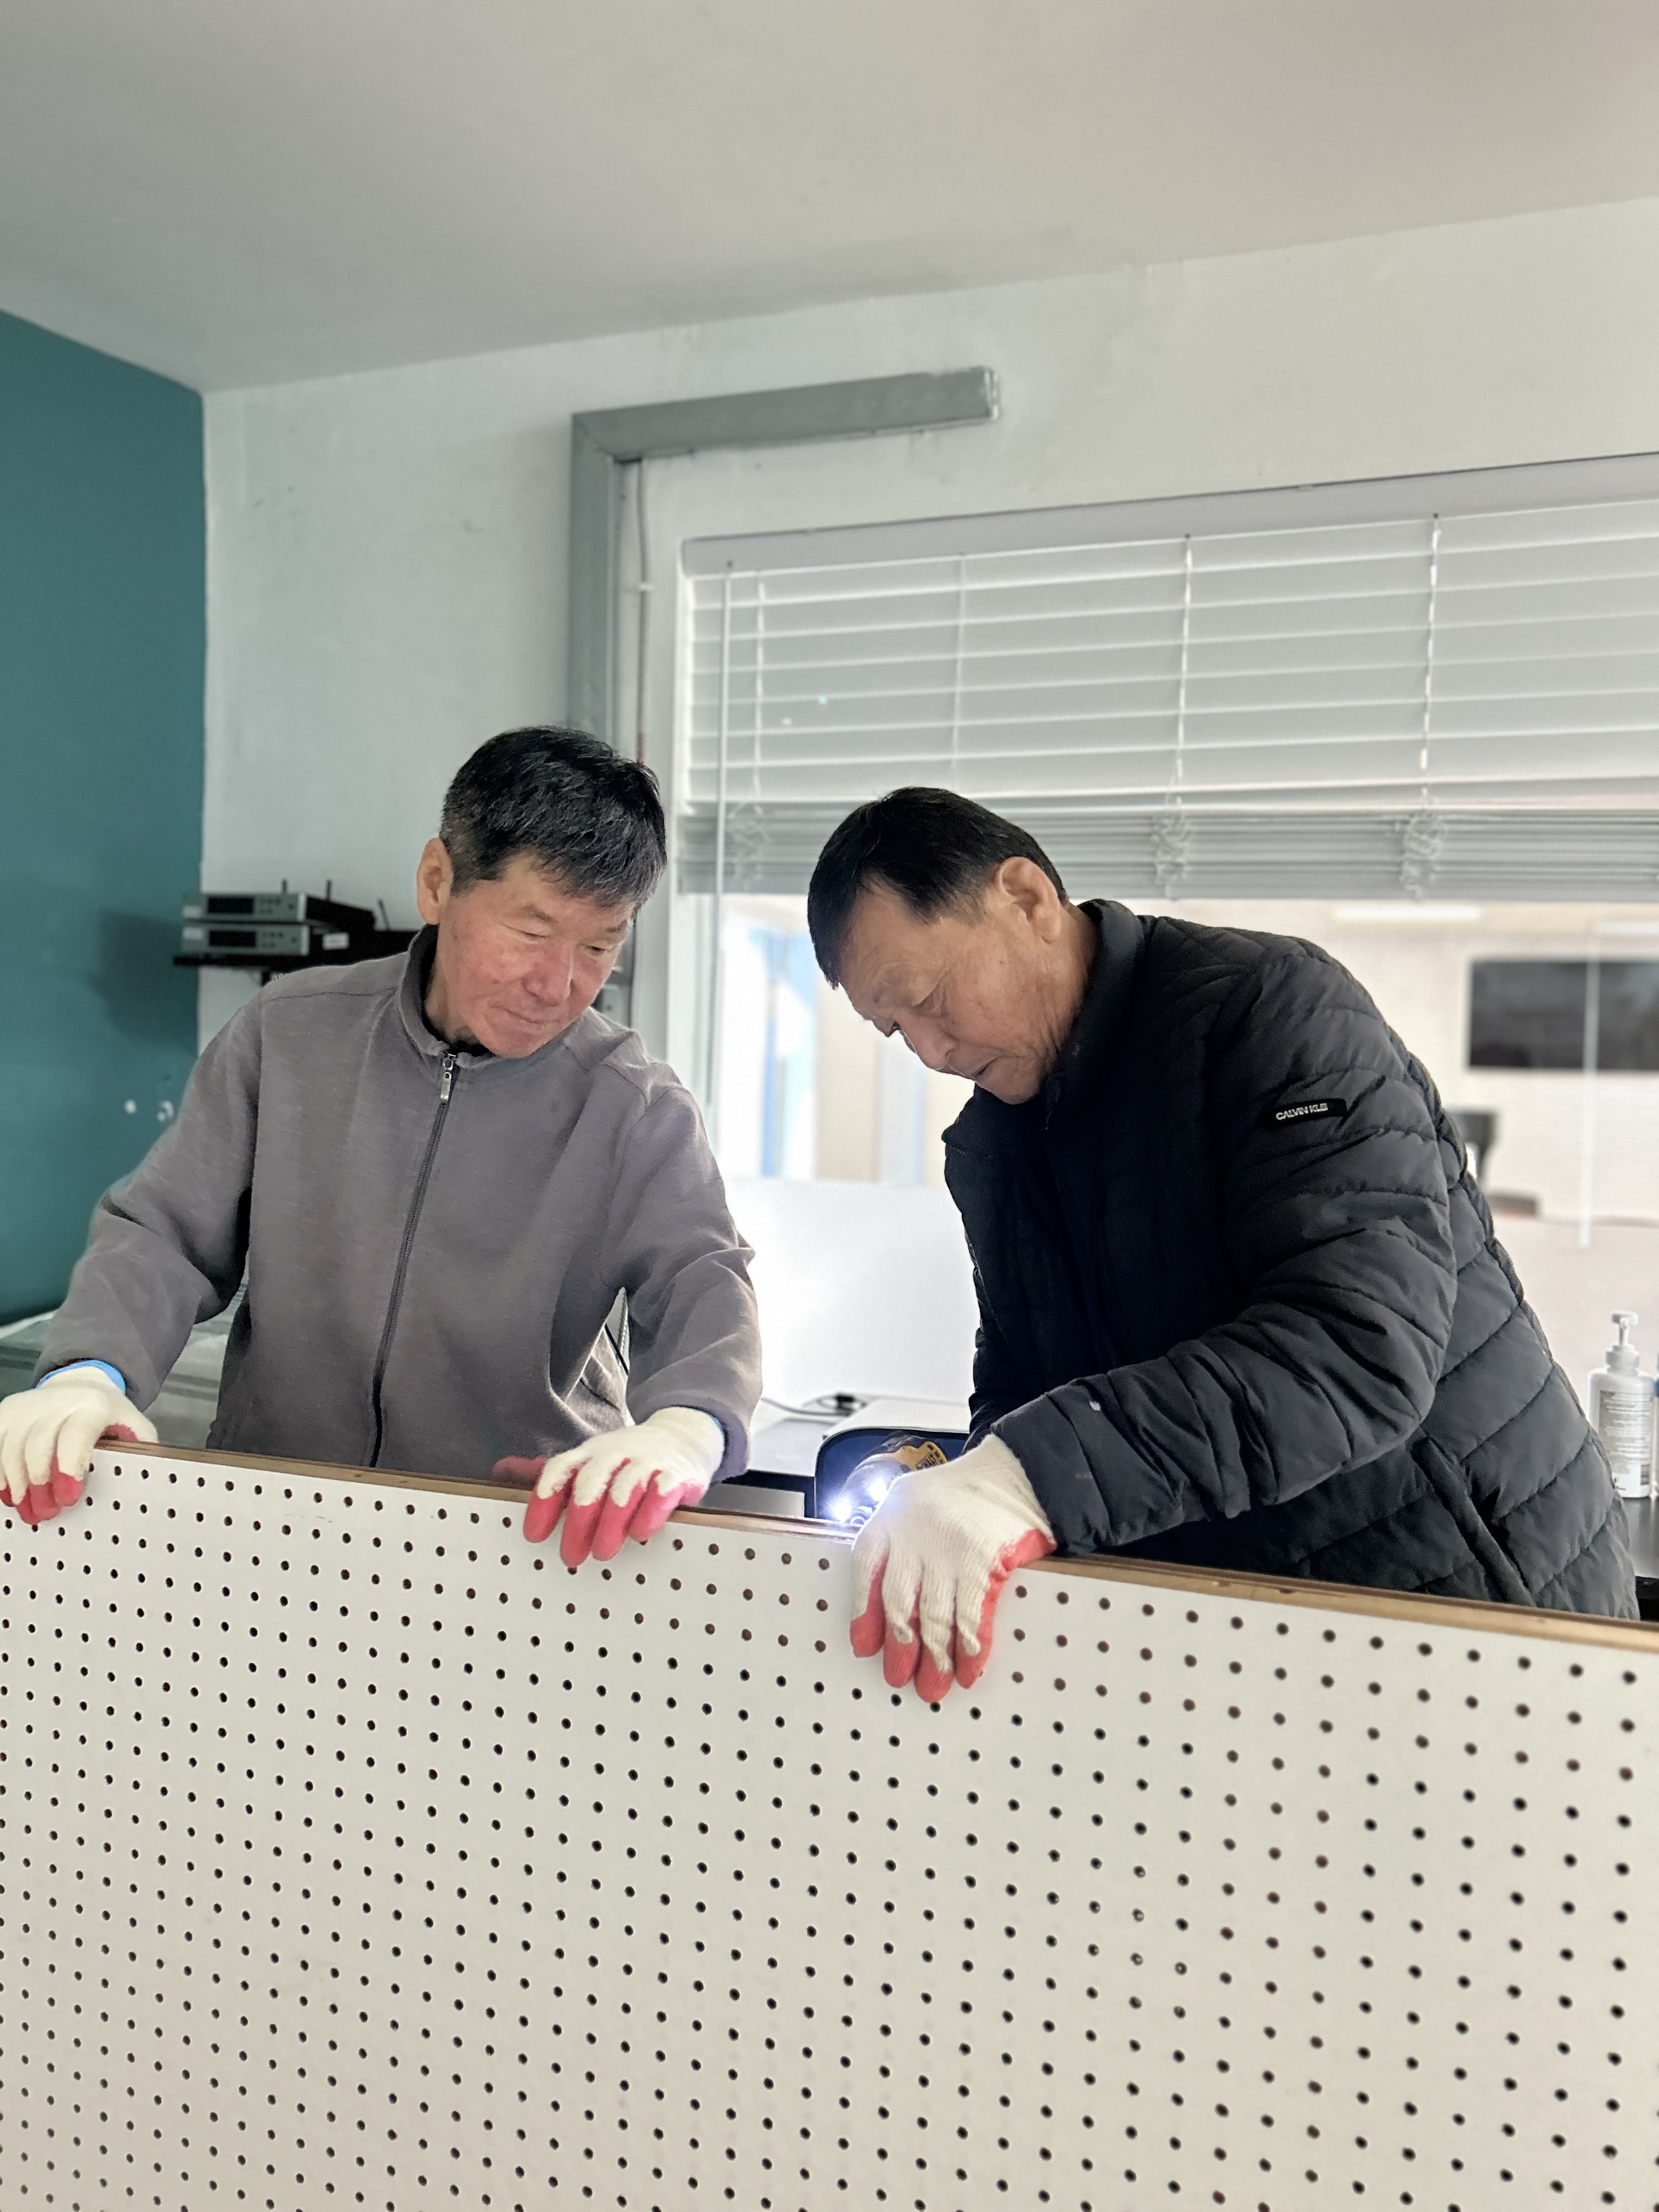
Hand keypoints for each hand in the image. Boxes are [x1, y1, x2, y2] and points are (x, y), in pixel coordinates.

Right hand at [0, 1365, 157, 1525]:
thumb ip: (141, 1451)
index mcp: (93, 1406)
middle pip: (38, 1446)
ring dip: (17, 1485)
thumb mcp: (133, 1426)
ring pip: (11, 1448)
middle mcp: (56, 1402)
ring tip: (28, 1510)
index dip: (70, 1467)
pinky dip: (0, 1474)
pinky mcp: (6, 1413)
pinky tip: (9, 1494)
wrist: (80, 1384)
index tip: (69, 1498)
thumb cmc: (107, 1416)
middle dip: (41, 1485)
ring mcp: (27, 1406)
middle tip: (47, 1513)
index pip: (76, 1435)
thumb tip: (150, 1485)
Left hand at [498, 1407, 724, 1565]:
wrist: (683, 1436)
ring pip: (625, 1487)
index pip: (560, 1470)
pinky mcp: (677, 1474)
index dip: (544, 1500)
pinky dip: (651, 1510)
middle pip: (591, 1482)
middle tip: (570, 1556)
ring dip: (611, 1520)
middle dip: (578, 1520)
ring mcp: (647, 1462)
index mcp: (589, 1453)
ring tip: (603, 1553)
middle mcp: (615, 1454)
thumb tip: (500, 1470)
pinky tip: (641, 1532)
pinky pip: (663, 1489)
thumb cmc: (628, 1459)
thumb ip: (553, 1474)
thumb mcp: (589, 1460)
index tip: (533, 1535)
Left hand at [849, 1434, 1054, 1700]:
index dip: (863, 1611)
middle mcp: (915, 1531)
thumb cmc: (966, 1492)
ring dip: (934, 1657)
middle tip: (900, 1677)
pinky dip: (970, 1647)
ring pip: (933, 1615)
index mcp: (893, 1515)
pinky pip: (972, 1615)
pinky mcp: (984, 1560)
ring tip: (934, 1685)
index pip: (866, 1568)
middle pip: (899, 1600)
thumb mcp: (916, 1500)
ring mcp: (949, 1547)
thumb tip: (883, 1601)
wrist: (1018, 1470)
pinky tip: (968, 1668)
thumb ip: (898, 1540)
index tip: (863, 1646)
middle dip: (900, 1645)